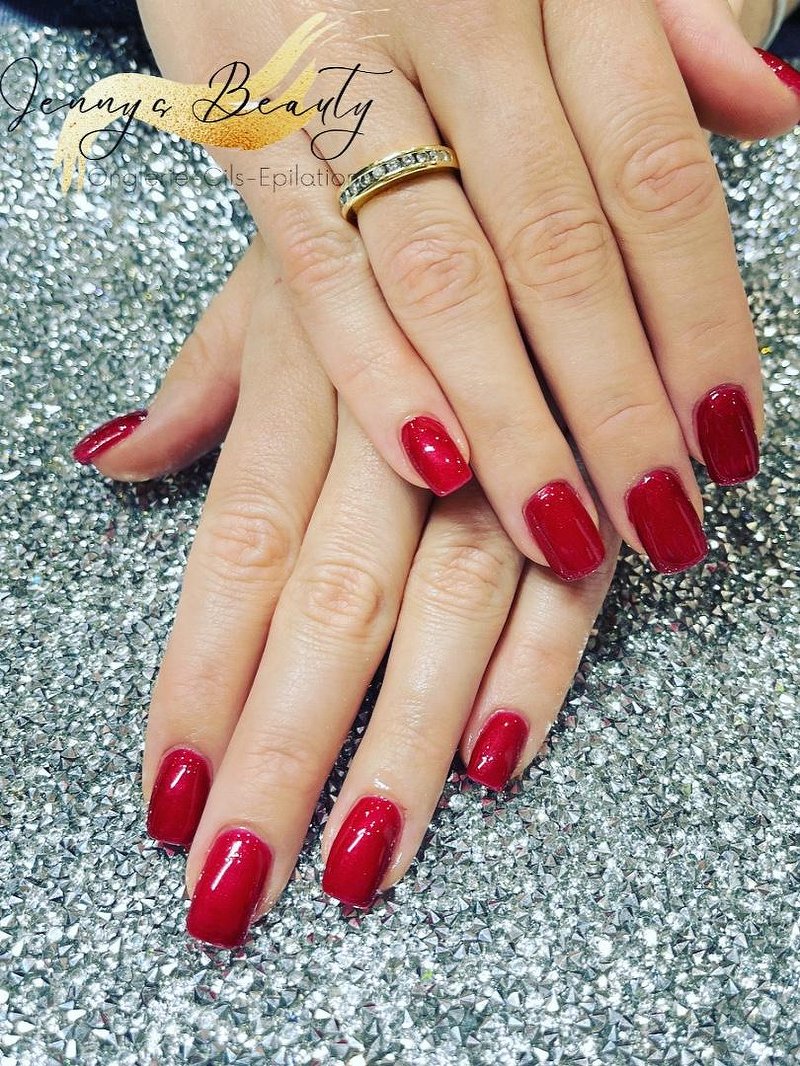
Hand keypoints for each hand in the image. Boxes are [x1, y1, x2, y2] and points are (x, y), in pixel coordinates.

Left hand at [80, 236, 617, 945]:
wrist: (544, 145)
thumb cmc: (391, 229)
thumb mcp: (281, 279)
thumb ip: (204, 385)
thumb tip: (106, 459)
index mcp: (310, 375)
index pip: (237, 553)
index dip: (197, 679)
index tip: (163, 794)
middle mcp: (403, 422)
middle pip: (329, 607)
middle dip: (279, 755)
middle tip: (231, 886)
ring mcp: (511, 449)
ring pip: (447, 612)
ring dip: (401, 745)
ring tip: (355, 865)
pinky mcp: (603, 470)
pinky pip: (574, 581)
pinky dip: (539, 669)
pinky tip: (493, 764)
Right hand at [133, 0, 796, 578]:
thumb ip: (668, 27)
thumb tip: (773, 110)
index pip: (656, 182)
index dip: (700, 322)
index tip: (727, 440)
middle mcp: (467, 26)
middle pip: (560, 249)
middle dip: (614, 404)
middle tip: (658, 520)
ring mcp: (349, 70)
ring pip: (447, 274)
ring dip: (511, 417)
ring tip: (564, 528)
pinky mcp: (245, 110)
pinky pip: (316, 262)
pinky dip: (373, 365)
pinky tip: (436, 461)